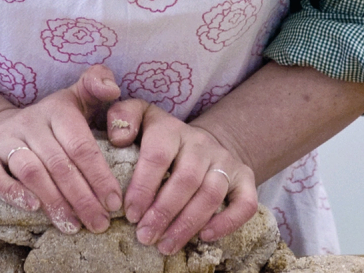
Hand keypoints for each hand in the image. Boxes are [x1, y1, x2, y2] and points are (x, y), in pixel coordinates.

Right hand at [0, 65, 123, 234]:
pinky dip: (11, 192)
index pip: (81, 145)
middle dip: (82, 197)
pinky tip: (32, 208)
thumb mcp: (75, 98)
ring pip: (30, 170)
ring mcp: (2, 137)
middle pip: (59, 163)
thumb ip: (97, 86)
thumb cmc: (50, 122)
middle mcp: (29, 121)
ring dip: (53, 201)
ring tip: (72, 226)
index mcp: (57, 109)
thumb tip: (112, 89)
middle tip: (99, 224)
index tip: (114, 203)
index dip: (99, 176)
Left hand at [106, 100, 257, 254]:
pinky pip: (244, 203)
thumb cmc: (162, 138)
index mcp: (172, 129)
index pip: (158, 156)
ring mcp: (225, 161)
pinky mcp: (245, 178)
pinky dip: (227, 223)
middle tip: (145, 236)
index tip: (130, 214)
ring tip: (165, 245)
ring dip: (187, 224)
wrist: (203, 142)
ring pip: (211, 194)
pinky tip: (205, 237)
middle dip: (164, 212)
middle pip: (186, 179)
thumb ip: (122, 118)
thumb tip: (118, 139)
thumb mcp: (140, 118)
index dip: (143, 187)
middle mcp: (201, 143)